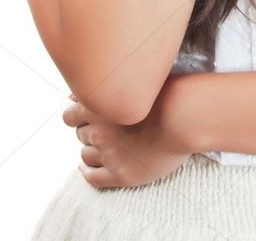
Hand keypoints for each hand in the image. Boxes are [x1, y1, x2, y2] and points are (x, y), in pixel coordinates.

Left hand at [62, 75, 192, 188]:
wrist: (185, 117)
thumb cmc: (166, 91)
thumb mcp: (135, 77)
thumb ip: (109, 80)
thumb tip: (91, 79)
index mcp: (98, 107)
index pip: (70, 113)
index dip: (75, 112)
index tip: (82, 112)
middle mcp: (98, 131)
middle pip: (80, 134)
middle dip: (87, 129)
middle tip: (98, 126)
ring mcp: (110, 154)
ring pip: (85, 154)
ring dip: (90, 149)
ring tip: (99, 145)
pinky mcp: (121, 175)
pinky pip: (93, 177)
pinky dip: (86, 171)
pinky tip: (86, 168)